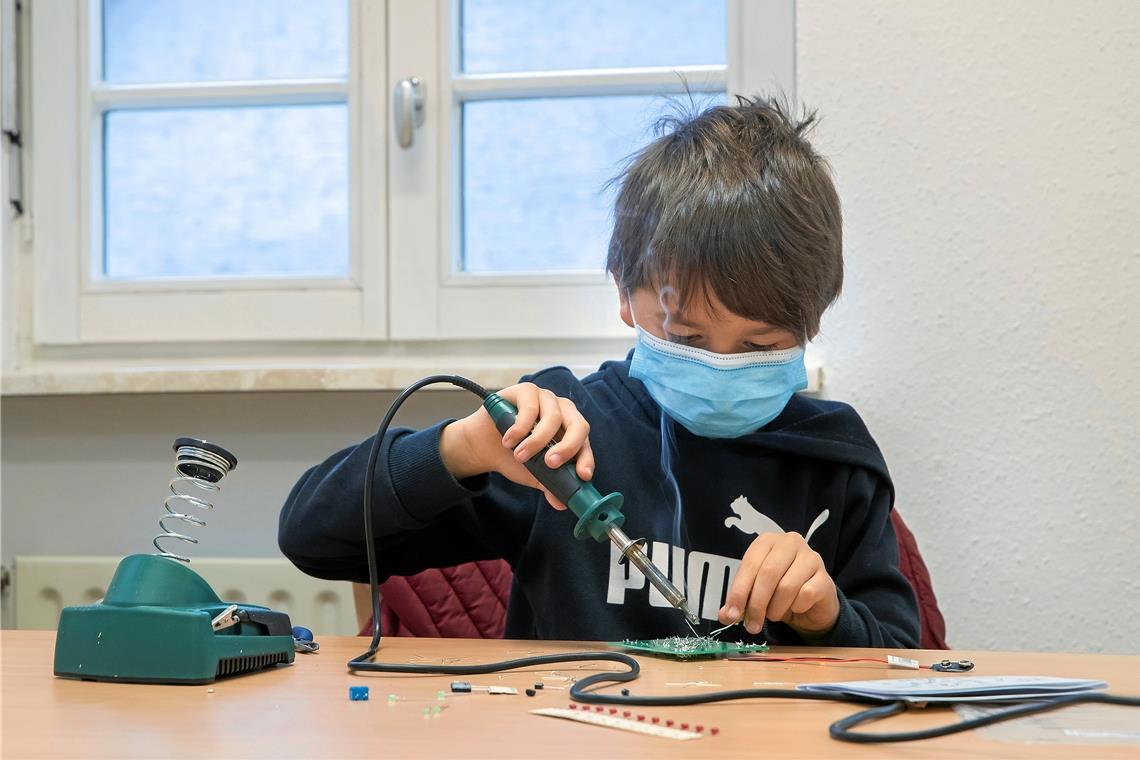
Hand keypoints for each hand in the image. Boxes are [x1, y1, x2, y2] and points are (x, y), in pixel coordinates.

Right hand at [439, 382, 593, 509]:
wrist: (484, 446)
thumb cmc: (514, 457)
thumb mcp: (534, 475)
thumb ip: (550, 485)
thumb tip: (562, 503)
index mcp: (570, 431)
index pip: (586, 444)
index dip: (586, 459)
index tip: (582, 475)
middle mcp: (562, 412)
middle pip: (578, 424)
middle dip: (567, 446)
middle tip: (550, 463)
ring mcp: (545, 399)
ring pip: (553, 416)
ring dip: (537, 440)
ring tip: (520, 456)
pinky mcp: (525, 391)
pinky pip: (530, 407)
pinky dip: (520, 427)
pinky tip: (508, 441)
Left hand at [718, 532, 839, 638]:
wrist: (812, 603)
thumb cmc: (780, 591)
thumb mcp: (756, 594)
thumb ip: (739, 602)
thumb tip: (725, 616)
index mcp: (767, 541)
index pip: (749, 564)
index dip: (739, 591)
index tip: (732, 615)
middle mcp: (790, 543)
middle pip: (768, 574)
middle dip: (756, 604)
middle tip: (752, 626)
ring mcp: (811, 558)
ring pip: (786, 587)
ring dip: (776, 608)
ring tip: (774, 614)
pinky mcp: (825, 577)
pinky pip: (806, 595)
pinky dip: (796, 607)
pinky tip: (796, 607)